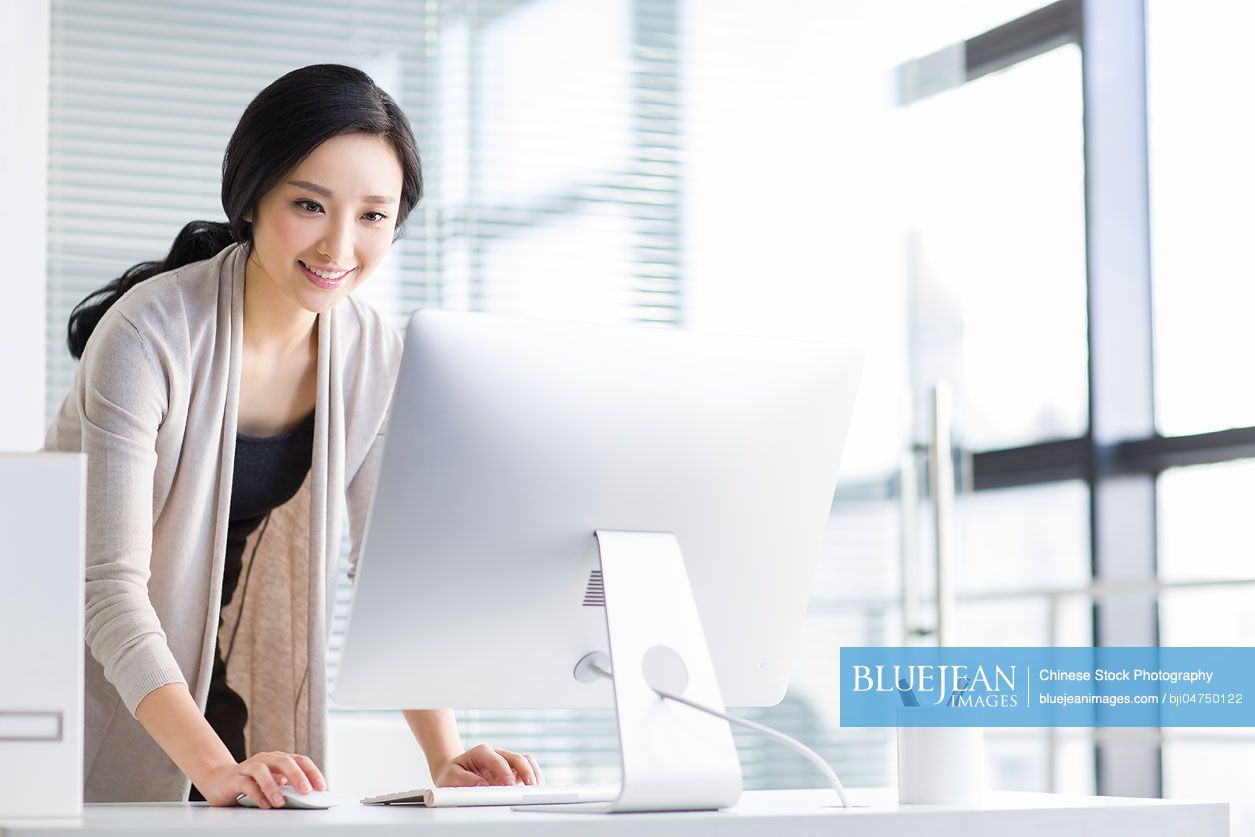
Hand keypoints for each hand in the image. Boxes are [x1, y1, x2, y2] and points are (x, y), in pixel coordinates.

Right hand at [194, 751, 326, 807]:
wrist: (219, 780)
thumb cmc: (250, 782)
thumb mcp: (273, 783)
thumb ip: (287, 786)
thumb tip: (307, 795)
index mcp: (278, 759)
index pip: (300, 760)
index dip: (312, 772)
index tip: (321, 787)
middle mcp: (265, 760)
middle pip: (284, 761)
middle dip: (297, 776)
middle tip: (306, 791)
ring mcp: (249, 767)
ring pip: (262, 770)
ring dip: (273, 787)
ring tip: (281, 802)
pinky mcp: (235, 778)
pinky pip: (246, 784)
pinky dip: (256, 794)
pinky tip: (264, 805)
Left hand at [433, 743, 543, 786]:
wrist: (454, 771)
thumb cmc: (453, 773)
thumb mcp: (451, 775)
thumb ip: (465, 780)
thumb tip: (482, 786)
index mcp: (482, 752)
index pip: (498, 760)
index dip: (505, 772)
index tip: (509, 785)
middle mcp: (496, 754)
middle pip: (516, 758)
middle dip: (525, 772)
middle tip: (529, 786)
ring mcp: (505, 760)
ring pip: (525, 761)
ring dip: (533, 773)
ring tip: (536, 787)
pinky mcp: (511, 769)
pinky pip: (527, 768)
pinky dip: (533, 776)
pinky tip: (534, 786)